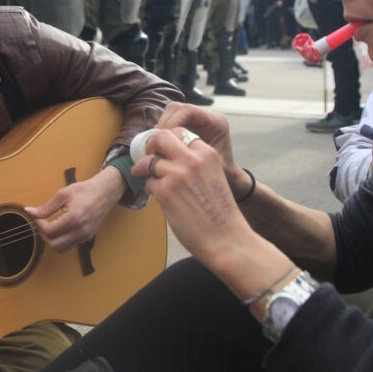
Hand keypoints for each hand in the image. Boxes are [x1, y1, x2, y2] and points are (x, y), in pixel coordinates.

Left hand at [26, 167, 123, 251]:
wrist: (105, 192)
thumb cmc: (85, 190)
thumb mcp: (63, 194)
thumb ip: (46, 207)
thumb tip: (29, 212)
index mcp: (74, 219)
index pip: (49, 231)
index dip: (39, 225)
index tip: (38, 216)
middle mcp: (80, 231)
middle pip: (54, 245)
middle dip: (44, 236)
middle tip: (42, 224)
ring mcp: (85, 236)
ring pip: (62, 249)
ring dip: (52, 241)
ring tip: (50, 227)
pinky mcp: (88, 237)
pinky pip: (70, 245)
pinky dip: (62, 241)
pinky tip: (60, 228)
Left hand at [129, 130, 252, 269]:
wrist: (226, 239)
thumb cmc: (220, 214)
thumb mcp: (214, 177)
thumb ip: (196, 164)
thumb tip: (169, 158)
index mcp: (207, 153)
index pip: (180, 132)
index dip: (168, 139)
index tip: (162, 148)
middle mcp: (192, 159)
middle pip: (161, 137)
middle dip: (151, 145)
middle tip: (148, 156)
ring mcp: (177, 173)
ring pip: (150, 162)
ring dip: (146, 171)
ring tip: (149, 180)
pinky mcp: (165, 191)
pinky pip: (148, 183)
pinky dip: (151, 190)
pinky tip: (160, 199)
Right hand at [157, 103, 251, 199]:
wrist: (227, 176)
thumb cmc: (222, 173)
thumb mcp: (212, 166)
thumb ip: (196, 159)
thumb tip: (174, 154)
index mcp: (216, 122)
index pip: (188, 110)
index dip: (173, 121)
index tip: (165, 139)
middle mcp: (205, 117)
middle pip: (177, 108)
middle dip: (164, 123)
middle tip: (156, 142)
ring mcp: (195, 120)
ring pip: (170, 113)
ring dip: (161, 127)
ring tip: (157, 145)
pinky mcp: (187, 125)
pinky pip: (169, 121)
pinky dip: (162, 132)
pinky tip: (159, 146)